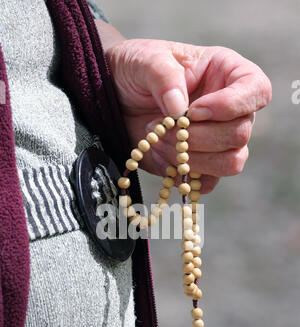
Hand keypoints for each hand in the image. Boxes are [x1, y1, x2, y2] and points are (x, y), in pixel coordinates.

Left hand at [105, 37, 271, 192]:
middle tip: (162, 127)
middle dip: (198, 136)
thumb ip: (164, 76)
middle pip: (240, 134)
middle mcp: (230, 110)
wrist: (116, 99)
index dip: (232, 105)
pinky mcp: (200, 166)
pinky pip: (207, 184)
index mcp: (227, 74)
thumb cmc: (136, 70)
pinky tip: (161, 157)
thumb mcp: (145, 60)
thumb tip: (180, 108)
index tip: (194, 110)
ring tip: (158, 142)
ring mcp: (218, 141)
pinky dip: (183, 177)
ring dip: (190, 158)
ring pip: (231, 163)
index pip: (257, 90)